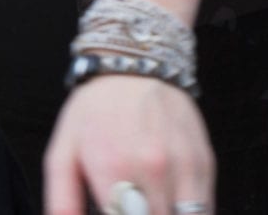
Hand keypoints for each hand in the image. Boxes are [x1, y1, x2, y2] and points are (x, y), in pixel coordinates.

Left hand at [42, 73, 213, 214]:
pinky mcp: (204, 164)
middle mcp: (152, 169)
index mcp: (113, 169)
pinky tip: (168, 204)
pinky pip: (205, 210)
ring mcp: (183, 166)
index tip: (116, 213)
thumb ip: (62, 199)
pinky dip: (189, 214)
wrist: (134, 67)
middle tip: (131, 207)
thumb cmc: (96, 110)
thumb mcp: (63, 150)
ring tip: (147, 206)